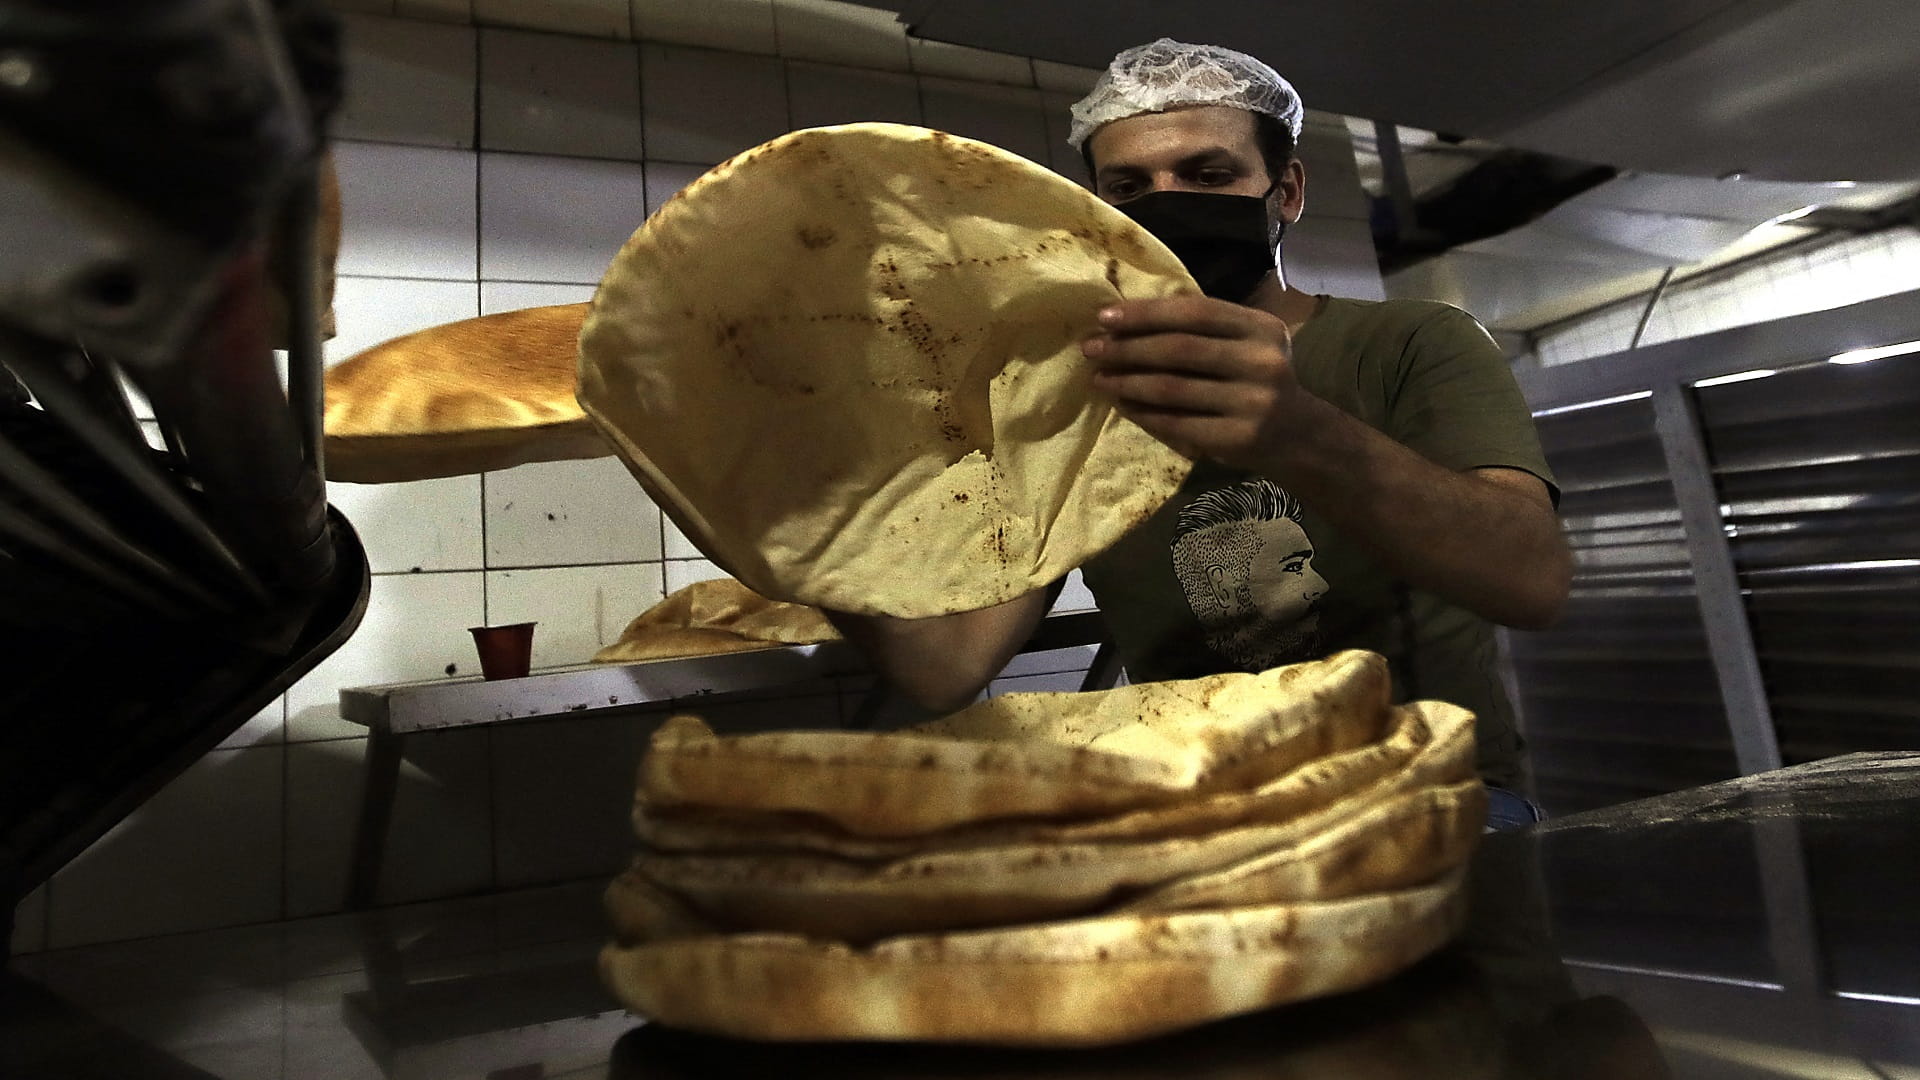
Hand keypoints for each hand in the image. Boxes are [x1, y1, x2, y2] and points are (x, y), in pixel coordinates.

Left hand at [1081, 296, 1317, 469]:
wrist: (1297, 434)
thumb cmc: (1256, 379)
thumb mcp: (1244, 343)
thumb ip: (1201, 328)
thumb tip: (1126, 319)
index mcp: (1260, 328)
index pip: (1194, 312)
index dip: (1146, 313)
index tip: (1104, 317)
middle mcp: (1262, 361)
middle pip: (1179, 349)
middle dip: (1127, 348)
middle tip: (1091, 349)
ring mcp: (1252, 402)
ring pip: (1172, 389)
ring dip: (1127, 382)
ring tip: (1099, 378)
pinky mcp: (1237, 438)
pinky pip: (1176, 423)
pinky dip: (1143, 413)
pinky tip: (1123, 404)